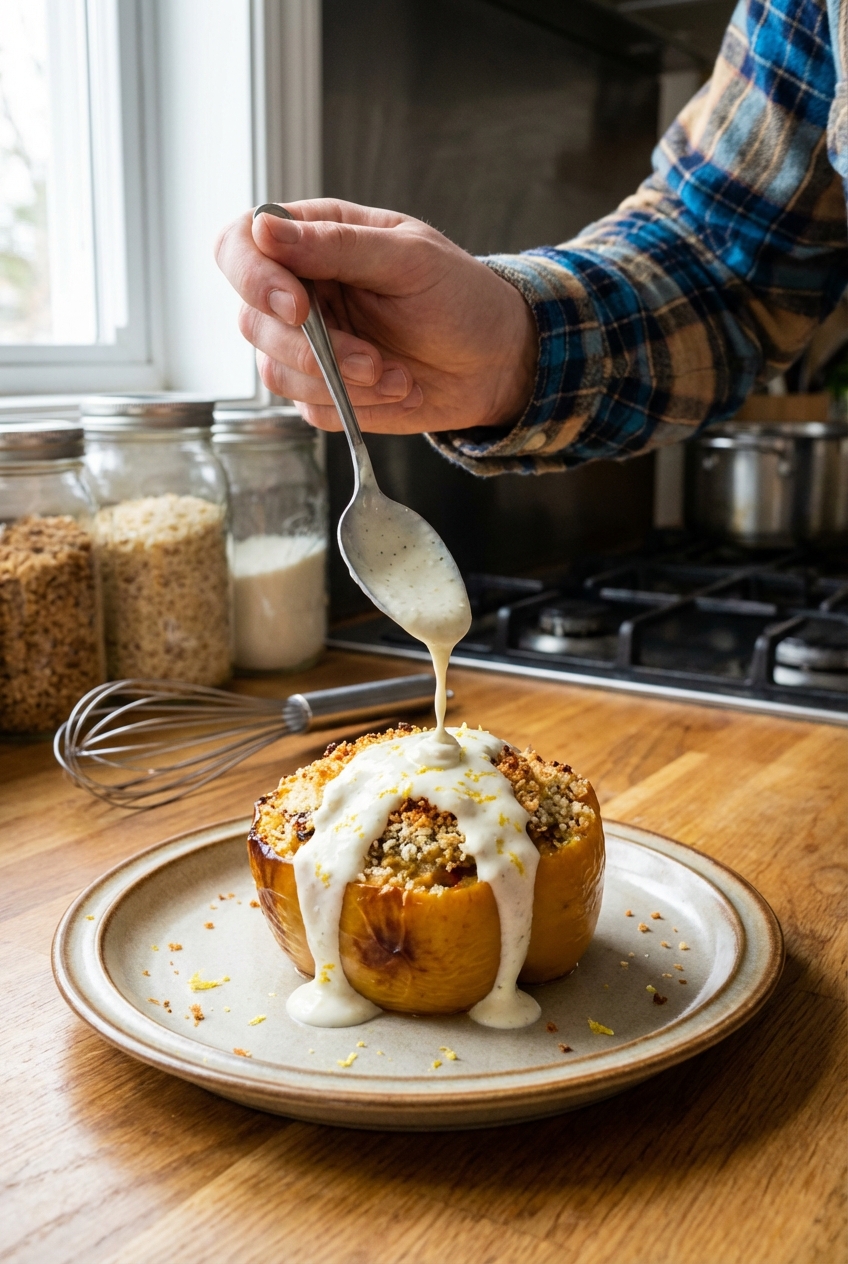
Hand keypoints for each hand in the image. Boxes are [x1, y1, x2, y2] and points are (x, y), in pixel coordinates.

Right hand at [214, 198, 536, 434]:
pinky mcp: (322, 393)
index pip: (238, 247)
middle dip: (313, 350)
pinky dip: (359, 407)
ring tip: (397, 375)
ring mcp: (305, 346)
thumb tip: (265, 231)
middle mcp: (297, 292)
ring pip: (276, 374)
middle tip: (373, 361)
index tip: (298, 308)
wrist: (493, 361)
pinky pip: (312, 410)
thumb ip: (338, 245)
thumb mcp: (409, 259)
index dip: (254, 278)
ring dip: (341, 383)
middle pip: (251, 321)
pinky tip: (399, 389)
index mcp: (311, 241)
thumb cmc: (458, 296)